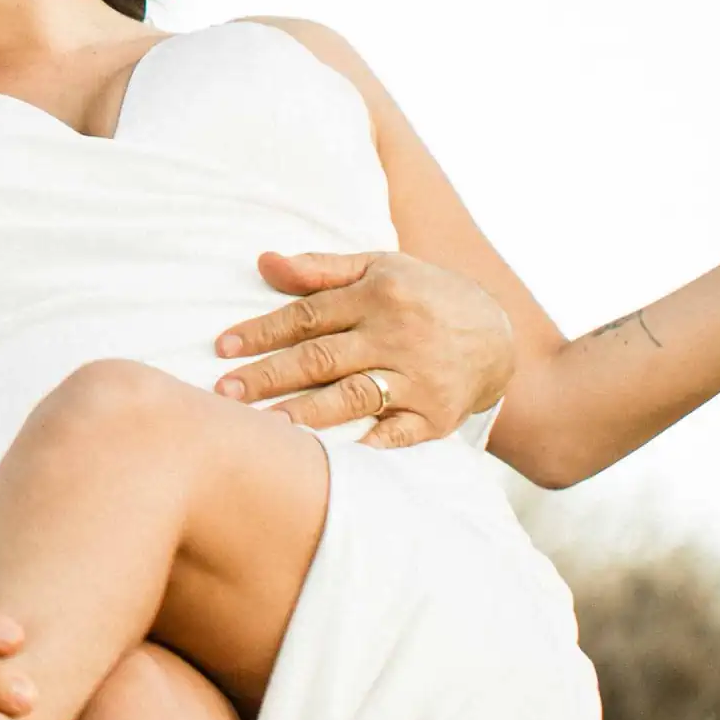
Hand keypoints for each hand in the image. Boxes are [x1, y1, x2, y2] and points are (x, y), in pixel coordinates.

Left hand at [212, 248, 516, 446]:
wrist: (498, 337)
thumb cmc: (423, 297)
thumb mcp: (380, 268)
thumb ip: (320, 269)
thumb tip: (263, 261)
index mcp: (377, 295)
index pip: (308, 315)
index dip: (262, 331)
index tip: (222, 347)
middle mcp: (396, 335)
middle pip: (322, 357)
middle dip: (269, 375)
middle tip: (224, 394)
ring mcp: (417, 378)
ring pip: (353, 396)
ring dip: (308, 413)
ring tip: (266, 427)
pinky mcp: (435, 416)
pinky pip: (398, 435)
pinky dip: (370, 447)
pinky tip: (337, 458)